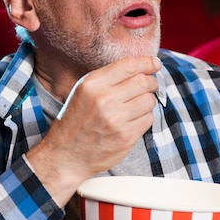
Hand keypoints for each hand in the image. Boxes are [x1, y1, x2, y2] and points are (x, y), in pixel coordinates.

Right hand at [25, 55, 161, 204]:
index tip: (154, 64)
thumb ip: (108, 79)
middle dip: (152, 82)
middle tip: (151, 85)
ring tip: (138, 105)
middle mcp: (104, 99)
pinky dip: (145, 118)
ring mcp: (116, 119)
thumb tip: (140, 68)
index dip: (146, 63)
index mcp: (92, 84)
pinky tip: (133, 120)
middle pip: (143, 82)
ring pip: (149, 101)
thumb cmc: (76, 122)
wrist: (66, 156)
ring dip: (148, 101)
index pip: (129, 66)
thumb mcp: (83, 92)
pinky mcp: (126, 137)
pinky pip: (148, 119)